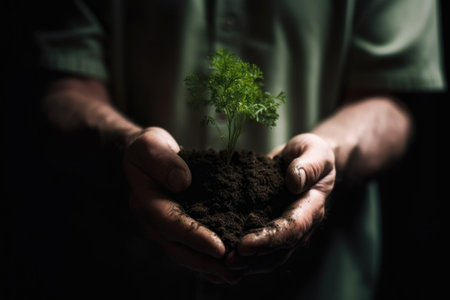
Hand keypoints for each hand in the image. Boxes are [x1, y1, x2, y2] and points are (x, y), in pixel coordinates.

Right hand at [124, 127, 235, 281]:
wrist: (143, 157)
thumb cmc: (148, 149)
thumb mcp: (150, 144)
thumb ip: (162, 160)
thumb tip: (181, 183)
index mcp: (145, 201)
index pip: (170, 223)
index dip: (195, 237)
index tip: (220, 248)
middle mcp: (152, 221)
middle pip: (177, 248)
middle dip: (205, 262)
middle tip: (233, 273)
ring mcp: (161, 229)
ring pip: (183, 254)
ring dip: (208, 267)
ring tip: (234, 276)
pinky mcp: (173, 229)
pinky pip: (188, 249)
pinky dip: (205, 261)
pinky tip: (223, 270)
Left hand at [227, 133, 335, 275]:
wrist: (307, 159)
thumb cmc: (313, 153)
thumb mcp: (315, 151)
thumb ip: (308, 165)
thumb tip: (294, 181)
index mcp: (311, 207)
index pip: (292, 229)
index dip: (269, 239)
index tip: (244, 245)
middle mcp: (300, 225)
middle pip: (278, 251)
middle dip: (253, 259)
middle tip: (227, 262)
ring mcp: (285, 229)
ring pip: (269, 256)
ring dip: (247, 263)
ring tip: (221, 265)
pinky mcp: (271, 227)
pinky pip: (260, 248)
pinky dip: (244, 256)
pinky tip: (222, 256)